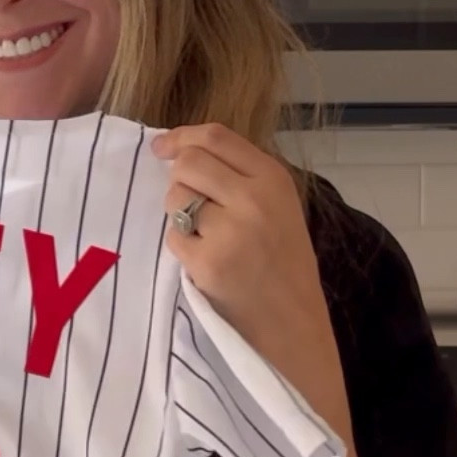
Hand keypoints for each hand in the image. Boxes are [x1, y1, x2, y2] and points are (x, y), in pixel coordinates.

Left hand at [151, 122, 331, 362]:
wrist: (294, 320)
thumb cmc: (283, 261)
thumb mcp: (278, 206)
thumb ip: (240, 176)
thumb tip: (181, 151)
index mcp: (273, 178)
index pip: (216, 136)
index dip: (181, 136)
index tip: (162, 147)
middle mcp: (253, 198)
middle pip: (189, 162)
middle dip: (178, 178)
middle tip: (189, 201)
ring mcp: (230, 231)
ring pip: (175, 198)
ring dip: (178, 213)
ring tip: (204, 233)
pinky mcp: (207, 263)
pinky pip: (173, 236)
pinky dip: (181, 246)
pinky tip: (204, 260)